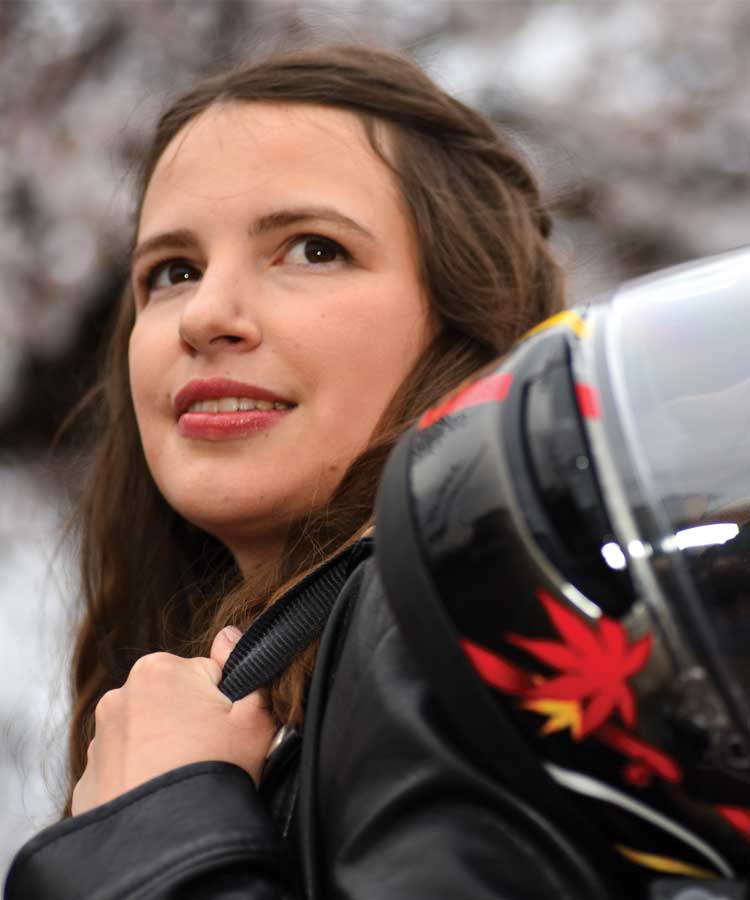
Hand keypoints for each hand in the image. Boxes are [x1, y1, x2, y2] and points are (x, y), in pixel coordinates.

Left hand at [72, 627, 276, 815]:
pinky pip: (126, 771)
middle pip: (174, 702)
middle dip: (192, 724)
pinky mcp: (88, 781)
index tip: (227, 733)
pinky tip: (161, 797)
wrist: (165, 843)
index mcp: (160, 669)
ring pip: (148, 736)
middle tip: (210, 757)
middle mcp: (121, 696)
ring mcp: (99, 740)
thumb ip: (249, 668)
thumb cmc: (212, 774)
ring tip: (185, 781)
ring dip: (166, 751)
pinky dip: (143, 780)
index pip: (206, 676)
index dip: (226, 705)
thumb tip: (229, 635)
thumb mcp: (253, 719)